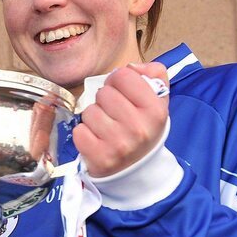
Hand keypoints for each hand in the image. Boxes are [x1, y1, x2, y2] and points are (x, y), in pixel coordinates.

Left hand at [74, 62, 168, 177]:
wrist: (138, 169)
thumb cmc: (143, 127)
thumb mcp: (158, 101)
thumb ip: (153, 74)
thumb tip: (133, 66)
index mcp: (155, 110)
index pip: (123, 75)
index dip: (119, 81)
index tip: (122, 93)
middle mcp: (138, 127)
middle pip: (104, 92)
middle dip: (105, 100)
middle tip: (114, 114)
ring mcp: (118, 144)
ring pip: (89, 111)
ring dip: (94, 117)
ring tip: (106, 128)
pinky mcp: (99, 157)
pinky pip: (79, 130)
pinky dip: (84, 133)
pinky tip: (97, 139)